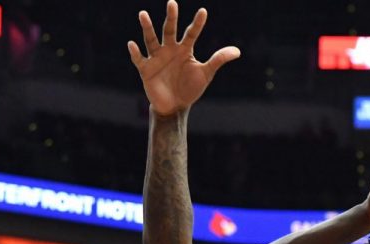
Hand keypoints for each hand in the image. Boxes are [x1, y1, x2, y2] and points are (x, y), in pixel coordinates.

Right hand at [127, 1, 239, 115]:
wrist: (175, 106)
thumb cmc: (190, 88)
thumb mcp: (206, 74)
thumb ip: (218, 60)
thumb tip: (238, 51)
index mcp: (184, 49)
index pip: (192, 33)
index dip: (198, 24)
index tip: (203, 12)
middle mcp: (169, 49)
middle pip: (169, 30)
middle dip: (171, 17)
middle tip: (172, 2)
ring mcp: (157, 58)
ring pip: (151, 40)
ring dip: (147, 28)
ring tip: (143, 14)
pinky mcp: (146, 69)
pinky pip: (139, 59)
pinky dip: (135, 53)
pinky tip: (132, 44)